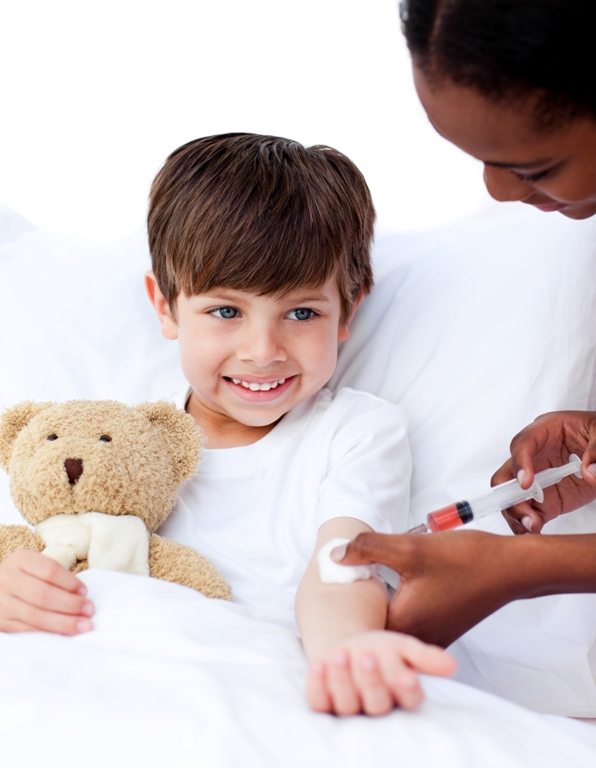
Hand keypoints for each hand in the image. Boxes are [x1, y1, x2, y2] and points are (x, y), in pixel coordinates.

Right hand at [0, 550, 93, 633]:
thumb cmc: (26, 576)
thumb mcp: (37, 566)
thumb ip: (56, 577)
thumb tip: (81, 596)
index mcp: (20, 560)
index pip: (50, 570)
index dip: (70, 583)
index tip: (85, 592)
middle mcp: (7, 579)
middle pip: (43, 594)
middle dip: (70, 605)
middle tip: (89, 610)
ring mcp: (0, 602)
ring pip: (35, 615)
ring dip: (63, 623)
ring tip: (83, 625)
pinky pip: (26, 630)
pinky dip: (47, 633)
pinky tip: (63, 634)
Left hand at [306, 629, 454, 715]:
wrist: (347, 648)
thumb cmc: (380, 652)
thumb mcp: (402, 647)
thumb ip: (424, 656)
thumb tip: (452, 665)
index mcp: (399, 695)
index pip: (409, 701)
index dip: (407, 691)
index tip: (407, 678)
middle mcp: (374, 706)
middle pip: (377, 703)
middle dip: (372, 681)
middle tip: (368, 657)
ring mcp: (347, 707)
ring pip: (347, 703)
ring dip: (343, 679)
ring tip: (341, 654)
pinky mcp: (323, 703)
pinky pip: (319, 701)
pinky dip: (317, 685)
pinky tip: (319, 665)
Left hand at [335, 531, 520, 647]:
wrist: (510, 567)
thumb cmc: (464, 559)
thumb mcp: (410, 547)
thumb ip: (368, 549)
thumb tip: (333, 554)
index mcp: (404, 626)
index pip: (358, 630)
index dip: (339, 612)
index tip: (321, 594)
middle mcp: (416, 639)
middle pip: (371, 631)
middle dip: (353, 610)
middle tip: (331, 588)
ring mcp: (430, 636)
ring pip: (389, 626)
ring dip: (374, 607)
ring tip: (355, 582)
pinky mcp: (439, 628)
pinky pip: (406, 622)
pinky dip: (393, 606)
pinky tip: (386, 585)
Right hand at [491, 410, 595, 533]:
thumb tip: (589, 471)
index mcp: (544, 431)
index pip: (523, 444)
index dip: (520, 463)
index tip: (526, 483)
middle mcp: (534, 456)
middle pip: (507, 474)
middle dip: (510, 494)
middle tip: (525, 511)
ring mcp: (537, 480)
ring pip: (512, 497)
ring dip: (517, 513)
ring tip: (532, 526)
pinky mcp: (546, 500)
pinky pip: (529, 513)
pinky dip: (527, 524)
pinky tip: (534, 531)